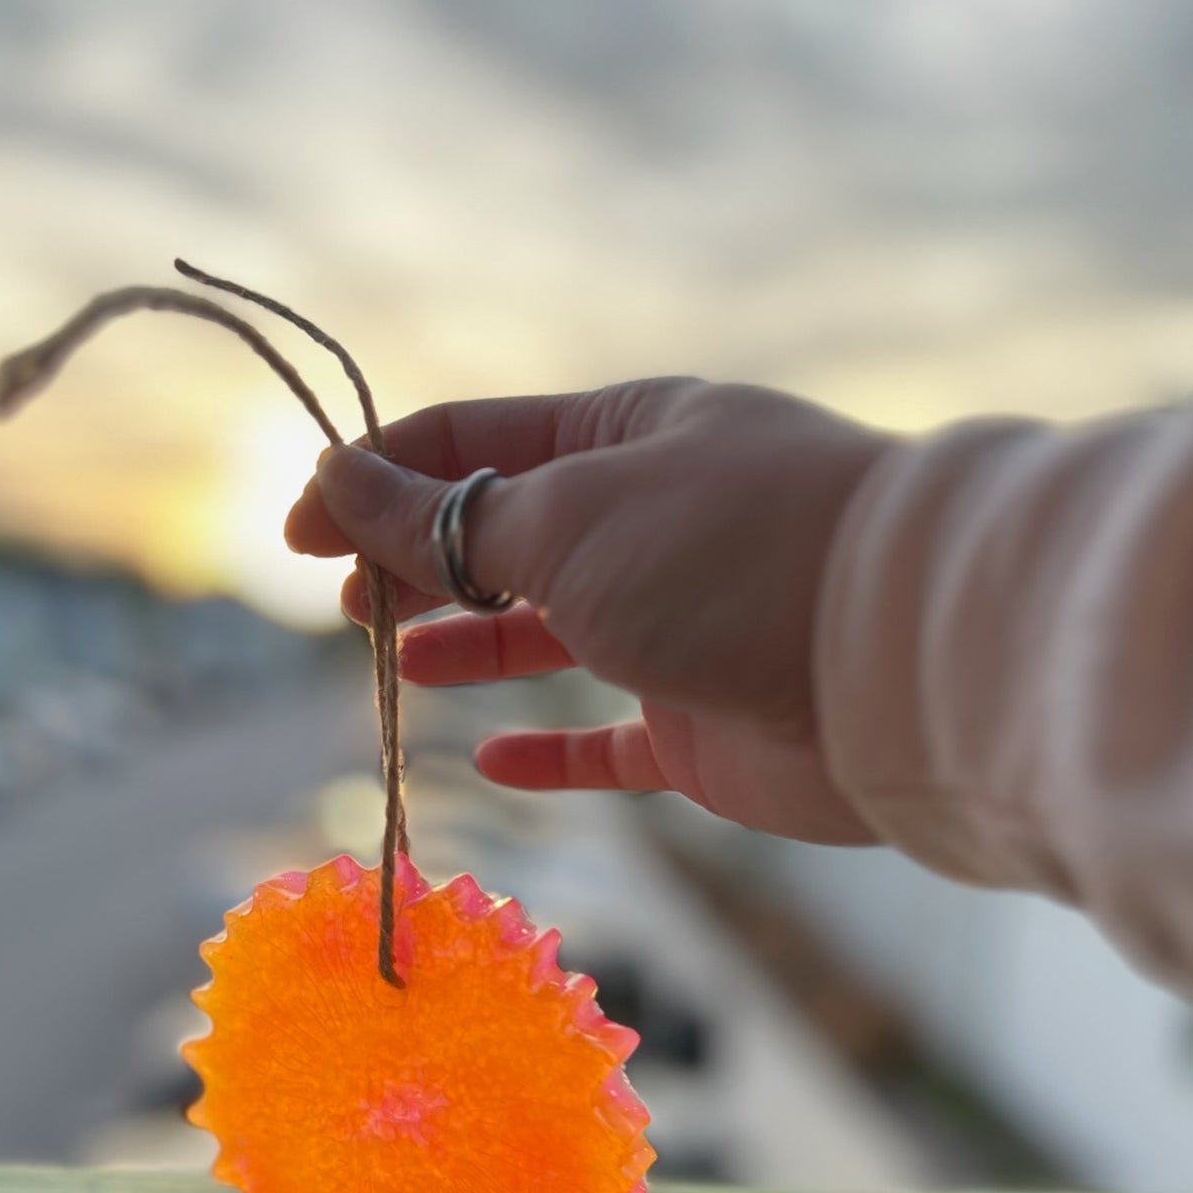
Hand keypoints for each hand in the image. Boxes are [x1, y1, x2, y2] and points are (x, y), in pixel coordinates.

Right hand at [284, 377, 891, 842]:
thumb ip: (446, 515)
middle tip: (348, 606)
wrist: (895, 666)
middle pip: (505, 535)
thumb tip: (335, 476)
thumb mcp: (566, 517)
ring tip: (399, 662)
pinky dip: (552, 749)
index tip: (298, 536)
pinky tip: (495, 759)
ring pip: (552, 633)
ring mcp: (682, 625)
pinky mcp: (706, 725)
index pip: (473, 440)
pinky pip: (611, 740)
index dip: (376, 480)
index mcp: (626, 434)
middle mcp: (653, 521)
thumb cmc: (729, 556)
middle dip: (418, 562)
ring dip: (471, 642)